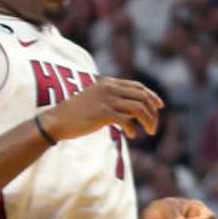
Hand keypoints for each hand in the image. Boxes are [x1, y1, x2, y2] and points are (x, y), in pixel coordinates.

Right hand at [42, 77, 163, 140]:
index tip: (161, 106)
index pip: (138, 86)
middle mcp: (109, 89)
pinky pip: (126, 120)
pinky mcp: (102, 113)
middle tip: (154, 126)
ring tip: (150, 132)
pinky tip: (132, 136)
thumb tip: (137, 111)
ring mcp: (106, 100)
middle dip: (153, 112)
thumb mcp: (98, 101)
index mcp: (108, 83)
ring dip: (148, 121)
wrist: (56, 120)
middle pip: (142, 97)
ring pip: (138, 108)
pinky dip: (133, 129)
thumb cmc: (77, 114)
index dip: (152, 95)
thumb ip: (116, 101)